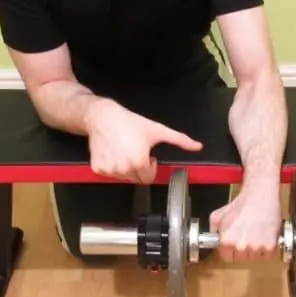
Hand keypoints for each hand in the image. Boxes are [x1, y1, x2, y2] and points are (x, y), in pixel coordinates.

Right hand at [86, 100, 202, 182]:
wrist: (103, 117)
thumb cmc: (130, 123)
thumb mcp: (158, 130)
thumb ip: (180, 140)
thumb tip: (198, 146)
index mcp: (139, 162)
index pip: (149, 178)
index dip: (151, 167)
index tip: (148, 155)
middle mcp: (123, 169)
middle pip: (137, 179)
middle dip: (140, 168)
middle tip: (136, 151)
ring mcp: (109, 170)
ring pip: (124, 178)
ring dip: (127, 168)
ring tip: (125, 150)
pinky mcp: (98, 168)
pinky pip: (109, 174)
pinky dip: (113, 166)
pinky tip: (114, 153)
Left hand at [209, 184, 281, 261]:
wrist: (260, 195)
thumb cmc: (242, 203)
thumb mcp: (218, 215)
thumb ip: (213, 229)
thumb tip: (214, 238)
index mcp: (226, 241)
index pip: (227, 257)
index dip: (231, 250)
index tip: (235, 246)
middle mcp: (240, 246)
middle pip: (242, 258)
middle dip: (244, 250)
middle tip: (248, 236)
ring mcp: (256, 247)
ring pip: (255, 257)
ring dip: (256, 249)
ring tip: (257, 235)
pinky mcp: (270, 246)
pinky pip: (268, 255)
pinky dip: (268, 248)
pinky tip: (265, 236)